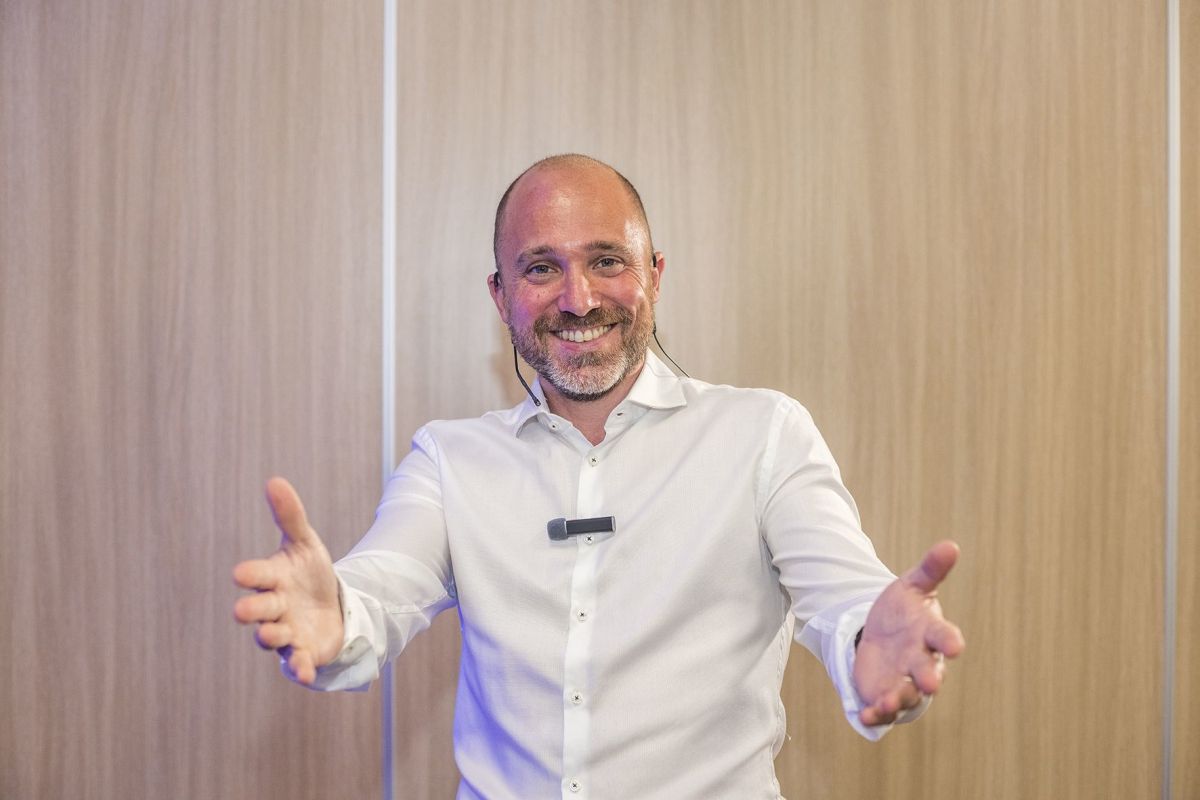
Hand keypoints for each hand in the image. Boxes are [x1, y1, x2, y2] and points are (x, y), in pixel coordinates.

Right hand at [232, 477, 343, 684]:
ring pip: (272, 637)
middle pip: (258, 610)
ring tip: (273, 633)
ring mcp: (286, 632)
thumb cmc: (310, 573)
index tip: (241, 573)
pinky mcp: (302, 652)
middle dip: (252, 610)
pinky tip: (306, 672)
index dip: (251, 575)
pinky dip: (299, 667)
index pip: (257, 576)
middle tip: (244, 611)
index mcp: (272, 579)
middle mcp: (274, 607)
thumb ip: (290, 515)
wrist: (332, 606)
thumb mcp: (306, 543)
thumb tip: (275, 480)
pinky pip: (296, 663)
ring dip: (271, 636)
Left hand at [852, 540, 965, 725]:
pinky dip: (876, 713)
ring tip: (887, 702)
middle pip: (928, 670)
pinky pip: (883, 708)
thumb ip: (930, 569)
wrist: (881, 633)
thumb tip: (951, 545)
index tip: (955, 644)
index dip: (949, 640)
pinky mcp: (884, 693)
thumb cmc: (904, 610)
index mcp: (930, 632)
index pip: (943, 636)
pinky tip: (865, 716)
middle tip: (932, 683)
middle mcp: (921, 660)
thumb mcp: (911, 586)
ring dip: (899, 699)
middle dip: (929, 677)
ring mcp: (903, 679)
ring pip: (906, 693)